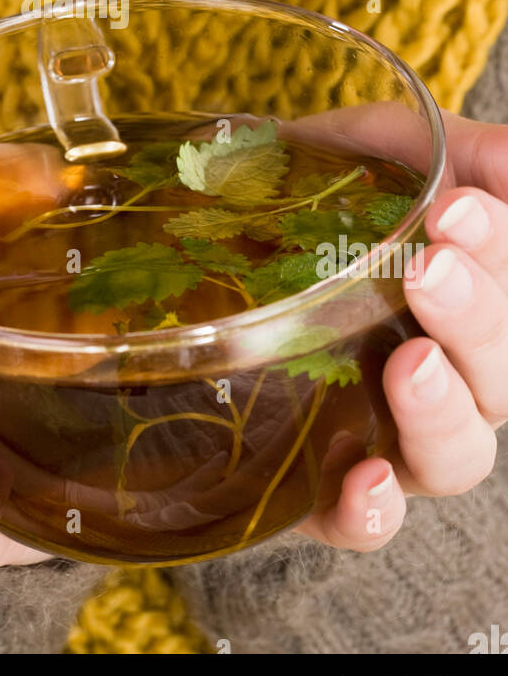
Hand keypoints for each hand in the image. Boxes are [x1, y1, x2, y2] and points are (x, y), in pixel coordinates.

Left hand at [294, 106, 505, 550]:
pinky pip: (365, 526)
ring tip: (410, 362)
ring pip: (455, 457)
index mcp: (466, 300)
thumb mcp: (372, 150)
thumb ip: (445, 150)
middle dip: (476, 320)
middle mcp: (443, 376)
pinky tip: (364, 478)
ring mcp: (388, 437)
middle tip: (430, 269)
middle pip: (498, 378)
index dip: (502, 253)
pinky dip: (374, 512)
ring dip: (442, 411)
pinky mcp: (319, 490)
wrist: (198, 243)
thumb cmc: (310, 197)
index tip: (458, 208)